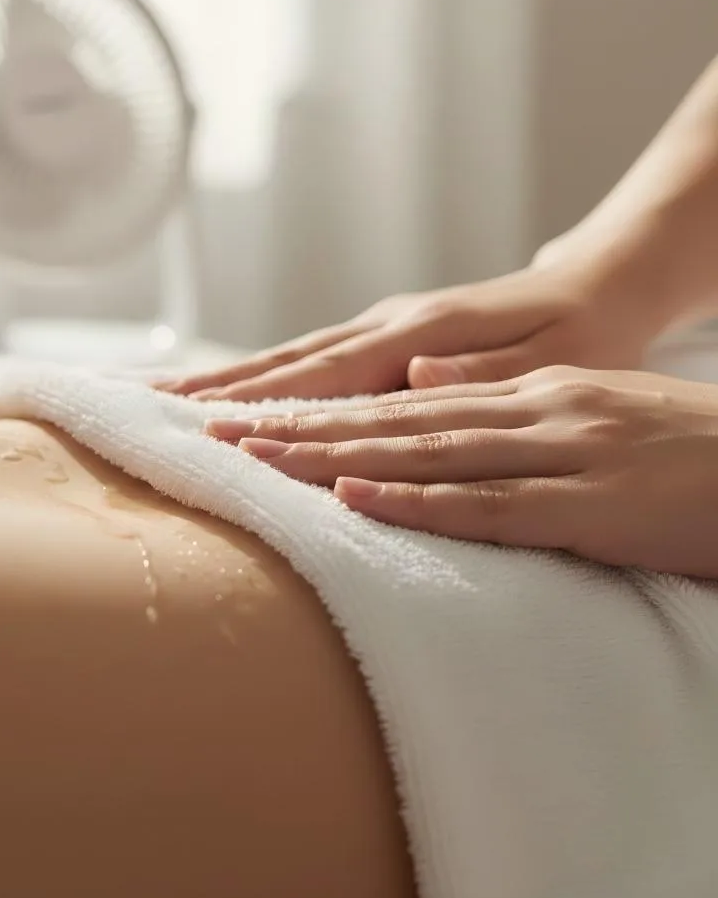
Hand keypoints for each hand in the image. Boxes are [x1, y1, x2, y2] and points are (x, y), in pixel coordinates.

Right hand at [162, 261, 661, 401]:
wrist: (597, 286)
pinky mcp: (386, 335)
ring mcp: (383, 326)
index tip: (208, 427)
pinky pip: (312, 359)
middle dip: (218, 385)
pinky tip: (236, 388)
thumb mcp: (554, 359)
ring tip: (166, 393)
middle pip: (288, 361)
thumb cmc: (583, 332)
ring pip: (291, 355)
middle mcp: (389, 324)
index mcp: (420, 335)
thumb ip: (484, 374)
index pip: (326, 378)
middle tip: (146, 402)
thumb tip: (418, 380)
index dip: (266, 405)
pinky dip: (264, 373)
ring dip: (228, 376)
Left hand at [205, 366, 717, 574]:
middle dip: (304, 428)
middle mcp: (528, 410)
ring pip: (425, 453)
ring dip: (337, 457)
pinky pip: (488, 503)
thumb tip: (423, 399)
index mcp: (524, 393)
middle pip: (394, 420)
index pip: (402, 404)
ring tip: (263, 460)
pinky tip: (360, 496)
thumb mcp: (583, 412)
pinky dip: (418, 499)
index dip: (324, 411)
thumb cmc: (677, 447)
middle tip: (225, 433)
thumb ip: (501, 409)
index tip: (254, 420)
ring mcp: (558, 452)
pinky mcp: (589, 502)